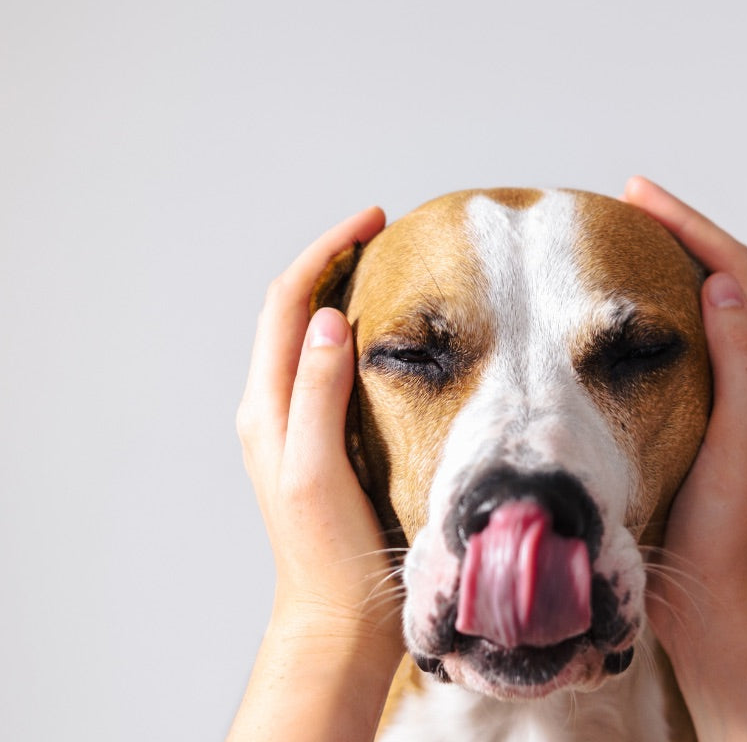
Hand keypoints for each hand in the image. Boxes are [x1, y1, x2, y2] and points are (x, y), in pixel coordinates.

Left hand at [229, 207, 402, 741]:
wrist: (337, 619)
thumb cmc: (330, 553)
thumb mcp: (320, 469)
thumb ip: (318, 393)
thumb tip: (326, 318)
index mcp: (268, 406)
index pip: (288, 302)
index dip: (326, 250)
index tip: (373, 221)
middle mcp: (273, 405)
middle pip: (292, 307)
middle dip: (331, 257)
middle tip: (382, 230)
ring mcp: (293, 421)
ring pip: (307, 331)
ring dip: (339, 287)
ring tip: (385, 263)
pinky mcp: (318, 436)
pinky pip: (326, 361)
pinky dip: (351, 327)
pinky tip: (385, 330)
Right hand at [624, 177, 746, 739]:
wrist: (717, 596)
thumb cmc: (731, 526)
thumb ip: (744, 362)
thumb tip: (719, 285)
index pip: (735, 270)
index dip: (690, 224)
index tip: (638, 194)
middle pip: (724, 274)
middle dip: (680, 230)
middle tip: (627, 201)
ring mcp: (736, 388)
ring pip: (708, 300)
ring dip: (672, 259)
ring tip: (626, 235)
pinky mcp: (708, 407)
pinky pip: (689, 334)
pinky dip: (662, 301)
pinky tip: (627, 303)